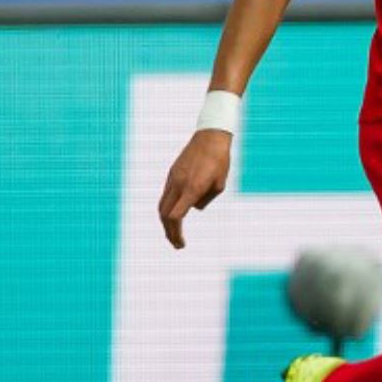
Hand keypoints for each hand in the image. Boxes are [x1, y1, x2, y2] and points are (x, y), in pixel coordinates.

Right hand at [158, 129, 232, 248]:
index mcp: (192, 188)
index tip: (182, 242)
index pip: (175, 215)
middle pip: (165, 214)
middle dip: (169, 232)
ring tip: (174, 235)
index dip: (176, 231)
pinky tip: (174, 217)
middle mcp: (179, 184)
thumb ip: (206, 199)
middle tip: (177, 245)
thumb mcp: (220, 184)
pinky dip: (167, 209)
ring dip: (166, 222)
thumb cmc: (220, 160)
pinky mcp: (172, 174)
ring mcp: (173, 178)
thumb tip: (194, 208)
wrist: (210, 136)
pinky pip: (166, 195)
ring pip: (162, 205)